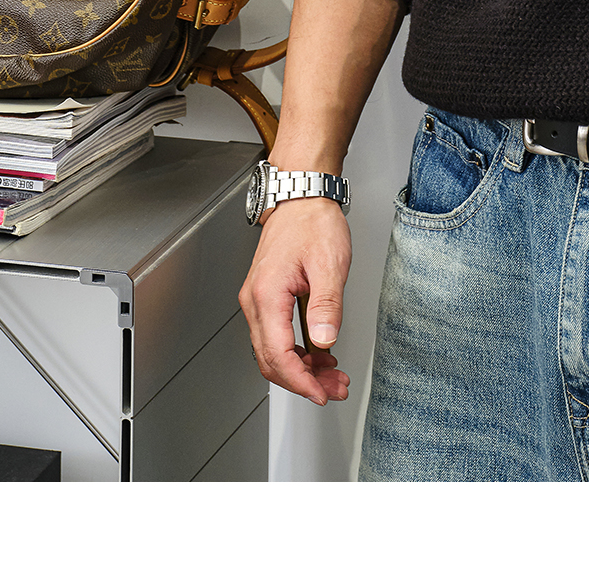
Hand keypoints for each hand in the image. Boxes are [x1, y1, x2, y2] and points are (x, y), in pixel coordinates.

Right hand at [238, 197, 352, 403]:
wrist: (302, 196)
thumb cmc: (312, 222)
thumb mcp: (328, 263)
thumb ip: (326, 304)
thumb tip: (324, 340)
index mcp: (267, 296)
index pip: (277, 355)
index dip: (300, 381)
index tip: (321, 393)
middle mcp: (255, 301)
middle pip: (271, 360)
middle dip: (303, 381)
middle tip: (333, 388)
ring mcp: (259, 300)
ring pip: (273, 350)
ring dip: (302, 368)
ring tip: (332, 375)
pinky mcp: (267, 297)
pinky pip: (277, 335)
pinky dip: (298, 351)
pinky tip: (321, 354)